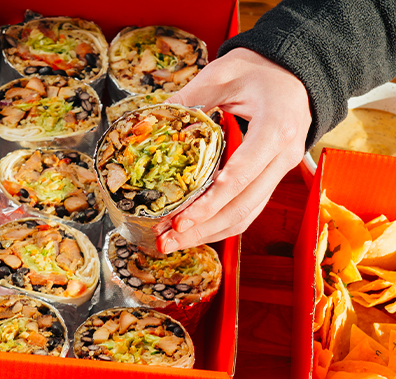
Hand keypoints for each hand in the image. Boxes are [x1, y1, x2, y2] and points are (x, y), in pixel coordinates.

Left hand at [158, 47, 311, 252]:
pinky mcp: (270, 178)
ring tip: (171, 242)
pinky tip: (192, 232)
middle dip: (202, 229)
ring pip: (246, 215)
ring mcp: (280, 171)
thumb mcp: (224, 73)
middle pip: (242, 207)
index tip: (181, 220)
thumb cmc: (261, 70)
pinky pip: (247, 210)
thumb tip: (151, 122)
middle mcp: (283, 157)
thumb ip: (190, 97)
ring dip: (208, 233)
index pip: (240, 177)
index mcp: (276, 129)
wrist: (293, 73)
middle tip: (166, 239)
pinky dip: (219, 225)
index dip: (209, 203)